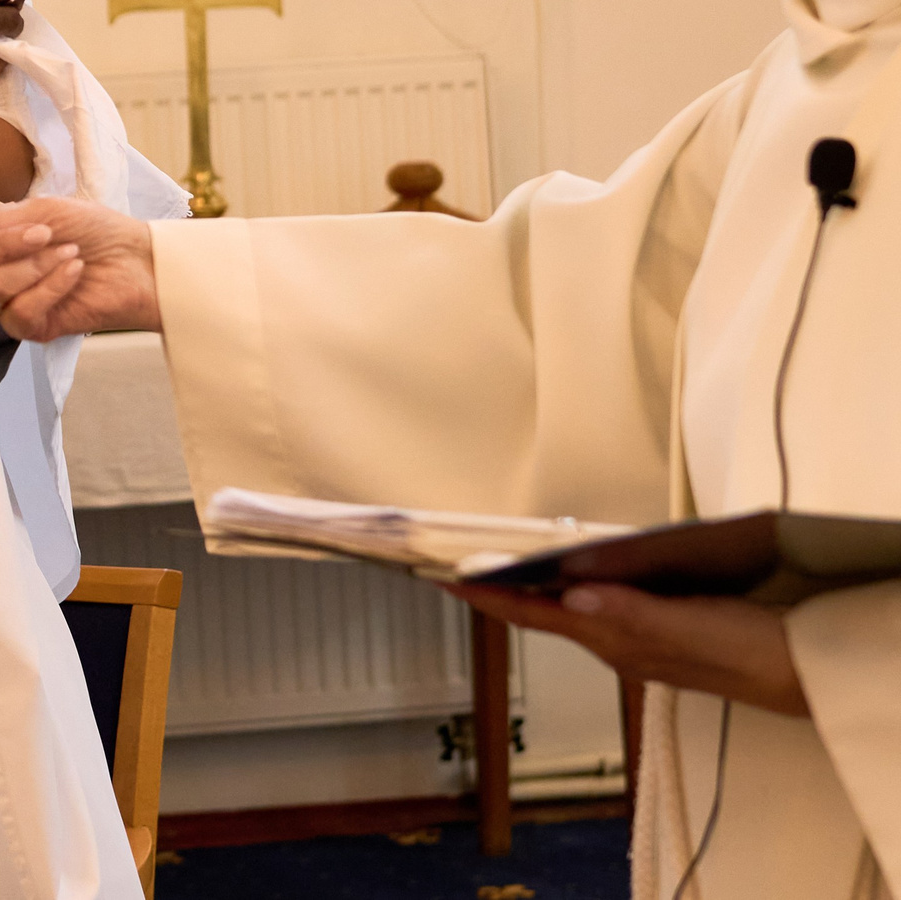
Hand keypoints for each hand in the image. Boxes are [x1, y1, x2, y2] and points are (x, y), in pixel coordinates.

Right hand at [0, 196, 158, 339]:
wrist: (138, 262)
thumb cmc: (93, 229)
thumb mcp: (40, 211)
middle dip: (3, 243)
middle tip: (43, 232)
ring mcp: (3, 300)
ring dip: (35, 265)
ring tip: (67, 256)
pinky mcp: (28, 327)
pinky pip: (21, 309)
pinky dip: (51, 286)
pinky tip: (72, 275)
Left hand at [449, 582, 808, 717]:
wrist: (800, 675)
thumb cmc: (747, 650)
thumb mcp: (690, 629)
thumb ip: (631, 615)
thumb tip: (570, 597)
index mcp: (614, 640)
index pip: (534, 614)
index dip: (485, 594)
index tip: (438, 576)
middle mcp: (615, 642)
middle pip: (540, 612)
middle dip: (494, 588)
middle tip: (450, 563)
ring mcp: (635, 639)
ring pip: (566, 610)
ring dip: (528, 588)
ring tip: (492, 562)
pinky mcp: (659, 629)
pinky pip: (598, 606)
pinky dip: (571, 588)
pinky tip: (570, 573)